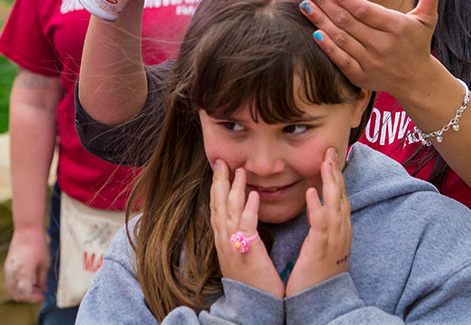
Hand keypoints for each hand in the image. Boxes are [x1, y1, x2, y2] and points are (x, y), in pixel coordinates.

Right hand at [4, 227, 49, 302]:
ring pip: (12, 290)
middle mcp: (13, 274)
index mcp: (23, 274)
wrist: (27, 231)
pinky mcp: (7, 266)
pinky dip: (18, 285)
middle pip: (17, 295)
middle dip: (29, 296)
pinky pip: (10, 282)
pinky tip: (29, 279)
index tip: (43, 295)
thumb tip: (42, 288)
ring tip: (35, 285)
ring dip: (22, 292)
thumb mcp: (45, 263)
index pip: (26, 294)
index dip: (35, 298)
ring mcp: (8, 270)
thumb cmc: (38, 245)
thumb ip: (42, 279)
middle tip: (40, 291)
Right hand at [210, 160, 283, 297]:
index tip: (220, 167)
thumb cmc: (252, 283)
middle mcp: (224, 242)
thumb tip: (241, 220)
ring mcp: (233, 248)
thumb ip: (239, 237)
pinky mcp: (248, 254)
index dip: (217, 187)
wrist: (254, 309)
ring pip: (230, 213)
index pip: (216, 209)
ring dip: (234, 190)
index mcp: (223, 241)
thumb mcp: (240, 256)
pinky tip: (253, 196)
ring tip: (239, 171)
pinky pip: (246, 228)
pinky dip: (249, 210)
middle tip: (221, 161)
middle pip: (218, 206)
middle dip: (219, 182)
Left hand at [285, 147, 351, 295]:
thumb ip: (322, 227)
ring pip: (335, 205)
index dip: (337, 178)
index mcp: (340, 231)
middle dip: (336, 173)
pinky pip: (320, 224)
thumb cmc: (318, 276)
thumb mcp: (323, 247)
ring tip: (325, 163)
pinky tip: (311, 192)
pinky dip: (317, 207)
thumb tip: (317, 207)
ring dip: (330, 182)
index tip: (331, 158)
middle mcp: (341, 232)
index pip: (341, 198)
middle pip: (341, 196)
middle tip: (331, 150)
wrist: (323, 303)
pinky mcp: (321, 250)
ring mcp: (334, 241)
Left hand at [297, 0, 444, 98]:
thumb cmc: (417, 45)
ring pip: (340, 38)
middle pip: (347, 21)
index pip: (364, 9)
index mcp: (396, 28)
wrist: (417, 82)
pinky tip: (313, 31)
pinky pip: (340, 59)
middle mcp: (382, 45)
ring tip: (304, 4)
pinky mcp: (360, 76)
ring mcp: (370, 62)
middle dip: (323, 2)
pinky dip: (326, 46)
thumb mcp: (427, 20)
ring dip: (319, 20)